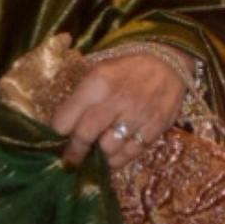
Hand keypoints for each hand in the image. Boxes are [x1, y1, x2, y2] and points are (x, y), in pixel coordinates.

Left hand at [52, 50, 188, 168]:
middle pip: (84, 136)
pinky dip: (119, 160)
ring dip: (99, 157)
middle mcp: (116, 99)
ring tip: (95, 156)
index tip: (56, 140)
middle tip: (71, 160)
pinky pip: (131, 153)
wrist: (167, 63)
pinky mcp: (155, 128)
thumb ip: (80, 99)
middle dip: (74, 152)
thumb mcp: (98, 72)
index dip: (58, 133)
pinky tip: (112, 158)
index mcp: (97, 82)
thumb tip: (62, 130)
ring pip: (108, 149)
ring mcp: (138, 115)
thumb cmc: (126, 70)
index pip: (66, 118)